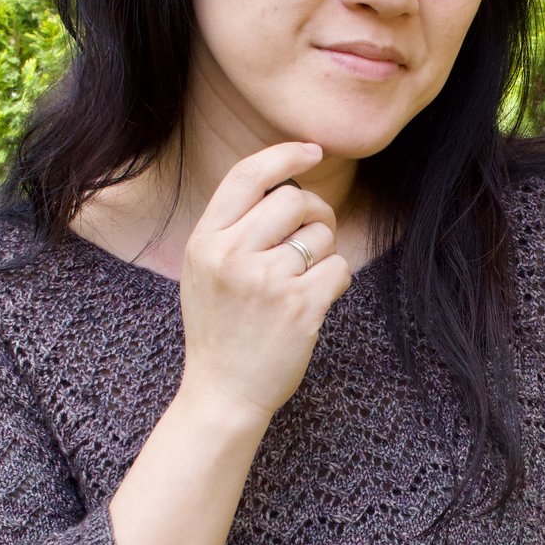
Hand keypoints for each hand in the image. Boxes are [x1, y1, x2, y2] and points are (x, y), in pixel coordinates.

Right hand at [178, 141, 354, 421]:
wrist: (223, 394)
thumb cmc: (221, 331)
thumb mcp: (205, 272)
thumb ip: (233, 230)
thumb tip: (285, 186)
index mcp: (205, 241)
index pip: (247, 176)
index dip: (285, 156)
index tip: (313, 151)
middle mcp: (231, 255)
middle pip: (293, 201)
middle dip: (316, 212)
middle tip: (316, 236)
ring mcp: (266, 281)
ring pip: (320, 234)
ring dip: (324, 253)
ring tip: (304, 282)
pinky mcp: (299, 307)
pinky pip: (338, 268)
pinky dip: (336, 281)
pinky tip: (317, 302)